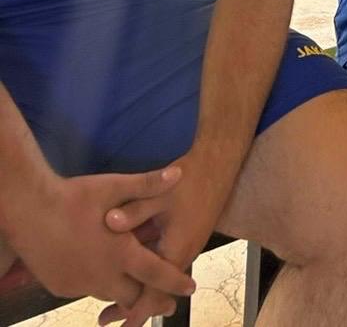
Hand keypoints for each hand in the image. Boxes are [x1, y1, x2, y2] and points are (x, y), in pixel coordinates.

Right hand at [5, 167, 193, 317]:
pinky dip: (100, 286)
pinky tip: (104, 275)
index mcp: (120, 253)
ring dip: (125, 292)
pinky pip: (87, 291)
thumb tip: (179, 173)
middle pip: (133, 296)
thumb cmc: (74, 198)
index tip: (190, 288)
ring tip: (137, 288)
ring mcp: (80, 284)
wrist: (29, 212)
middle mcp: (102, 275)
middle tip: (166, 302)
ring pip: (110, 295)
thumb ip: (148, 184)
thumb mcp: (114, 186)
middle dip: (151, 299)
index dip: (174, 283)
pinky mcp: (61, 287)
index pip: (155, 274)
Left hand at [101, 149, 234, 326]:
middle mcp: (183, 254)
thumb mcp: (161, 195)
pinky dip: (146, 272)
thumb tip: (108, 222)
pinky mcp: (184, 236)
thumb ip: (134, 210)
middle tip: (105, 318)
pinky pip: (163, 262)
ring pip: (159, 277)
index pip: (157, 290)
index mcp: (177, 249)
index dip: (138, 310)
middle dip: (132, 306)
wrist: (218, 164)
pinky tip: (128, 268)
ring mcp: (185, 246)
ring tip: (110, 302)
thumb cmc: (191, 180)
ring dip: (138, 289)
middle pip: (157, 290)